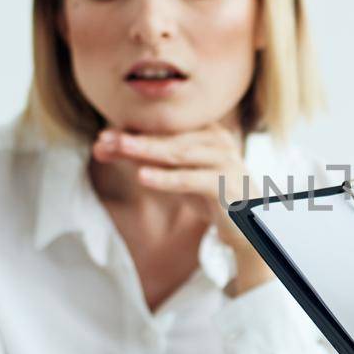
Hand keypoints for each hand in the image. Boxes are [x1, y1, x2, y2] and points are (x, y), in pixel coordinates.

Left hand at [91, 122, 271, 293]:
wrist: (251, 224)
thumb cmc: (212, 195)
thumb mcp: (178, 175)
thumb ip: (148, 160)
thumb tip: (105, 147)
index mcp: (206, 132)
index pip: (165, 129)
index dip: (134, 131)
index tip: (102, 137)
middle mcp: (216, 141)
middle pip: (169, 138)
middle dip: (134, 139)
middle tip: (104, 140)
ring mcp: (224, 161)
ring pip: (179, 153)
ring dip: (147, 150)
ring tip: (119, 148)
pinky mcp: (226, 185)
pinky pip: (191, 179)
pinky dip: (166, 178)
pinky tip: (143, 177)